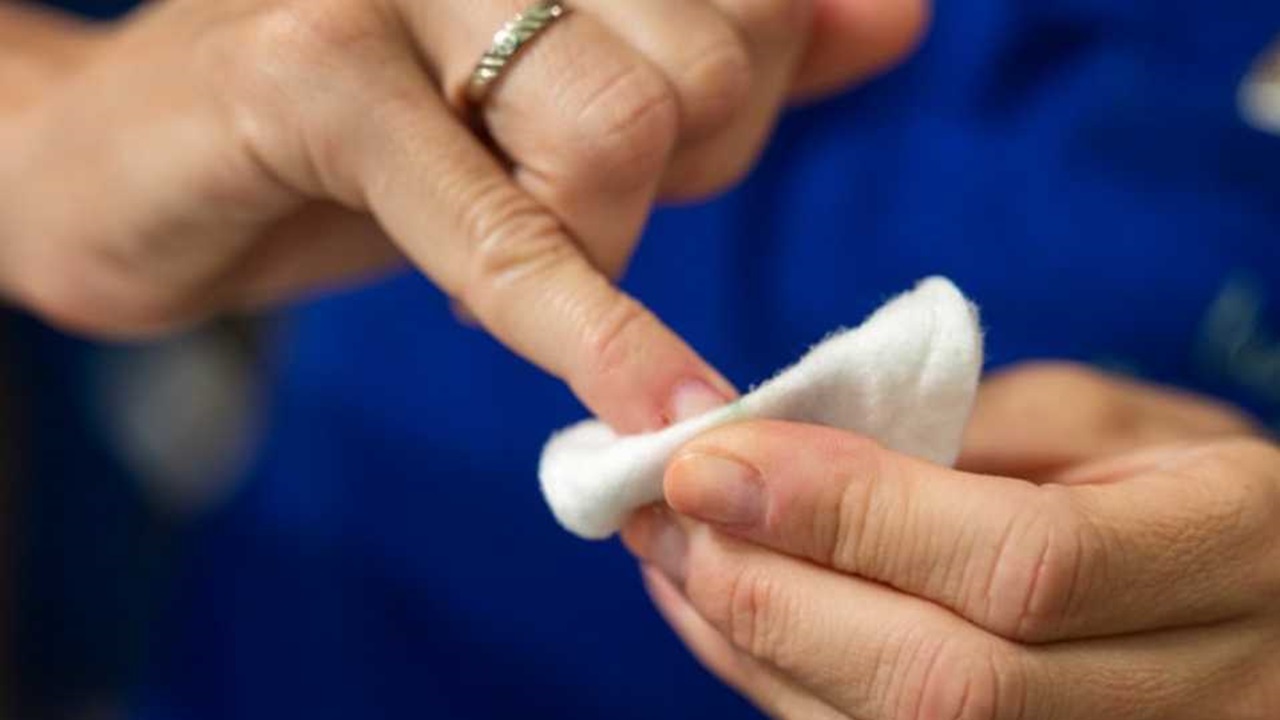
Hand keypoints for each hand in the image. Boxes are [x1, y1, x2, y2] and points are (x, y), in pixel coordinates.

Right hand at [0, 0, 923, 431]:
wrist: (131, 160)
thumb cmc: (366, 129)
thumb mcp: (562, 84)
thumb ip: (737, 46)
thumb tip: (896, 16)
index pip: (758, 9)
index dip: (735, 110)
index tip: (646, 152)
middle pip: (710, 65)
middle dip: (676, 180)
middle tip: (558, 203)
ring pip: (623, 130)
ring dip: (594, 243)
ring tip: (500, 240)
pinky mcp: (310, 73)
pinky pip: (498, 221)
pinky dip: (578, 326)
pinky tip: (638, 403)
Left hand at [624, 363, 1279, 718]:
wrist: (1262, 614)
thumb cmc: (1188, 486)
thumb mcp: (1118, 420)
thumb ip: (977, 429)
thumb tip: (791, 458)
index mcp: (1225, 557)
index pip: (1021, 563)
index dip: (850, 514)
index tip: (715, 457)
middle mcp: (1184, 697)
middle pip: (941, 685)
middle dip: (770, 591)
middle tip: (665, 505)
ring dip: (750, 642)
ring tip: (668, 551)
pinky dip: (776, 684)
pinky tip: (717, 613)